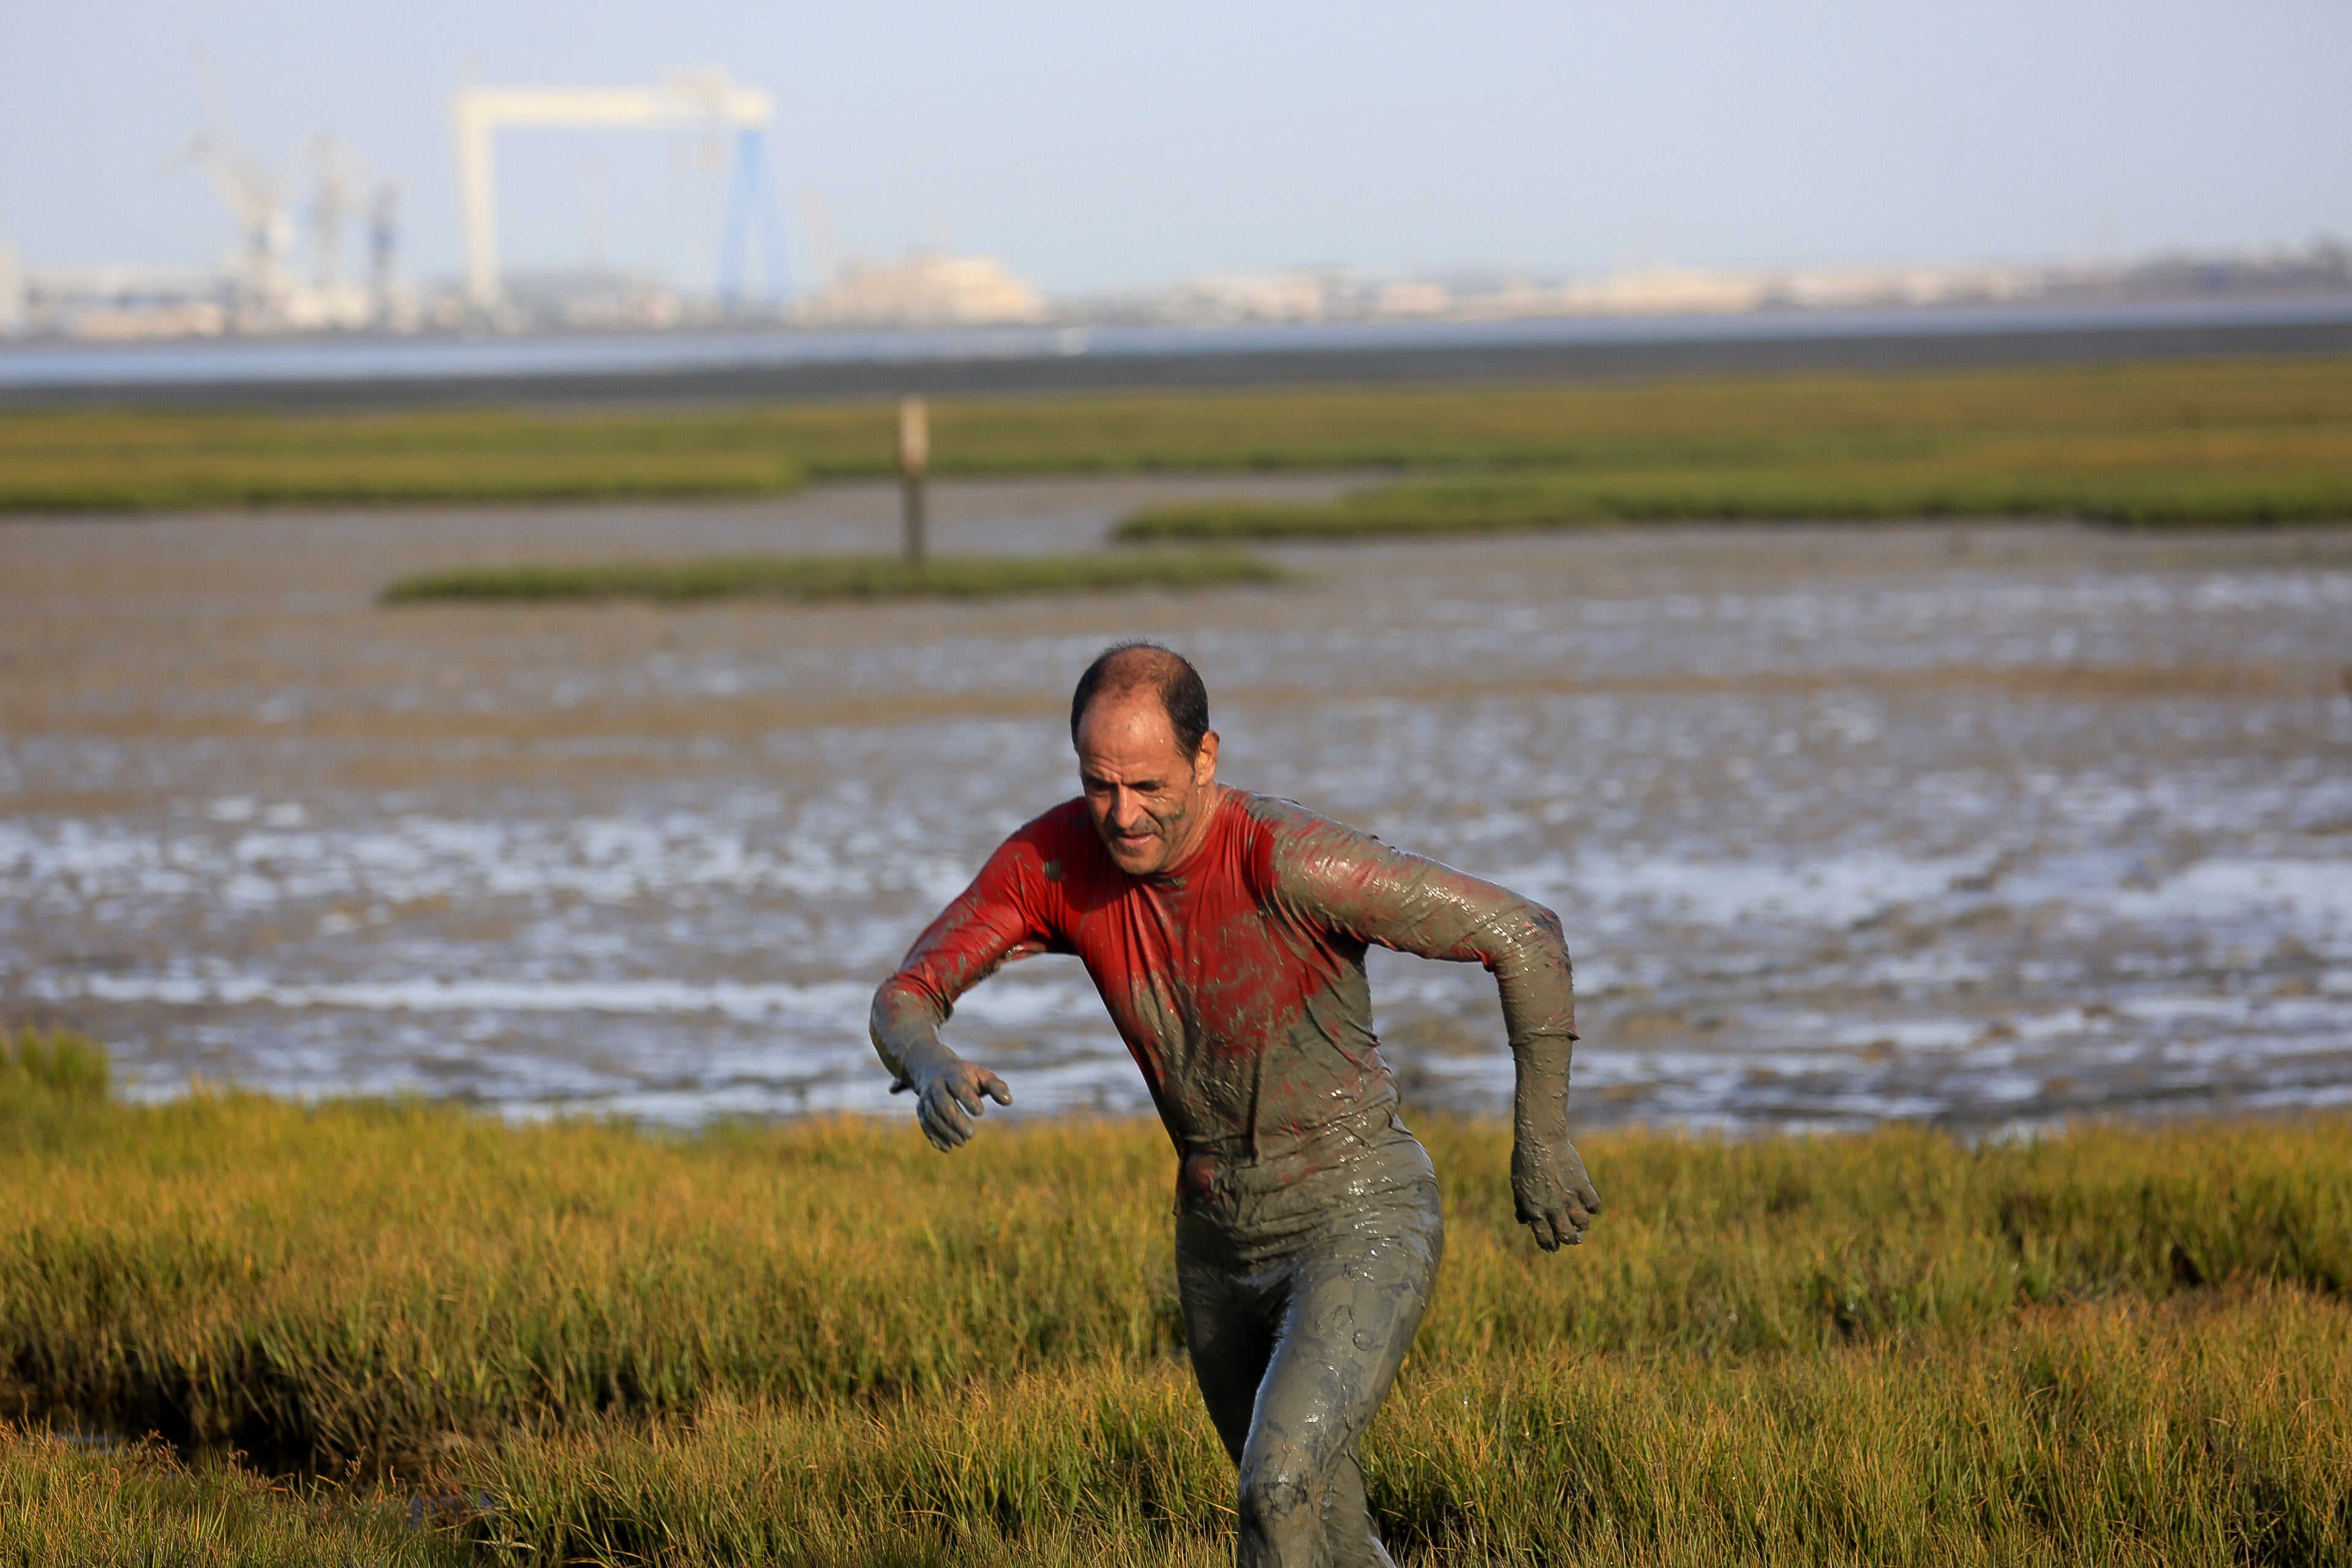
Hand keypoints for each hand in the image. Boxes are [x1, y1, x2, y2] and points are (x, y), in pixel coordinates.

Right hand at [897, 1054, 1012, 1150]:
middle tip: (972, 1134)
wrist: (934, 1068)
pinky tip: (947, 1148)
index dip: (968, 1099)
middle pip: (942, 1103)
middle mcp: (937, 1085)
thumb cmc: (966, 1076)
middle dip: (956, 1120)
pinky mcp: (921, 1108)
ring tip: (962, 1142)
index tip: (981, 1112)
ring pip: (932, 1115)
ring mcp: (926, 1097)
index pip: (958, 1086)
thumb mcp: (982, 1075)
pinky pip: (925, 1123)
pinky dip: (934, 1136)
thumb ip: (996, 1087)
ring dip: (946, 1131)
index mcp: (953, 1074)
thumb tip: (1009, 1101)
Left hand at [1512, 1136, 1601, 1250]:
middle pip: (1567, 1236)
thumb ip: (1521, 1205)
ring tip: (1581, 1220)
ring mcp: (1568, 1196)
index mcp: (1534, 1210)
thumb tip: (1523, 1222)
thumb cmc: (1525, 1161)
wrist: (1540, 1139)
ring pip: (1583, 1223)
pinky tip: (1589, 1203)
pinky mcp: (1582, 1184)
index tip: (1555, 1247)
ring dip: (1582, 1225)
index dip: (1550, 1246)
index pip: (1545, 1238)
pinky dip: (1593, 1207)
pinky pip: (1594, 1205)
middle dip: (1572, 1240)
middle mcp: (1552, 1207)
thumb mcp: (1518, 1185)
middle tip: (1575, 1238)